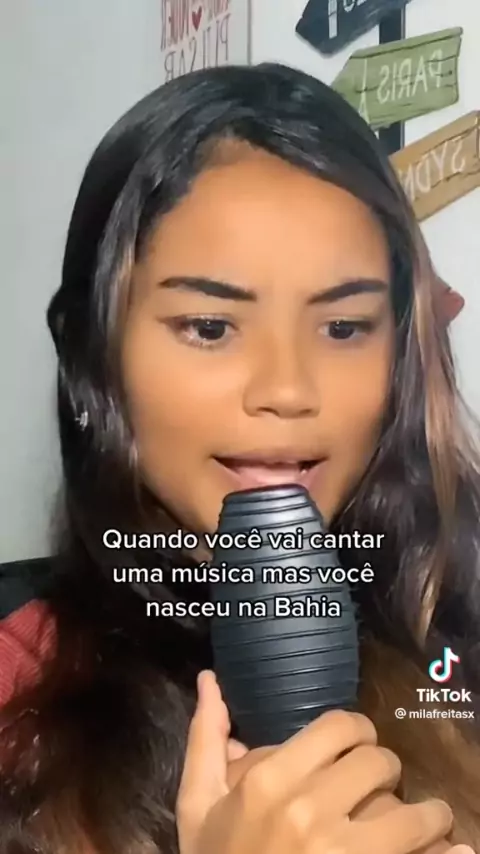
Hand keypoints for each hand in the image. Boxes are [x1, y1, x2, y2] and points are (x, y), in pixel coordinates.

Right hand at [176, 671, 457, 853]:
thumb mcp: (199, 806)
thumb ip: (206, 740)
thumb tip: (209, 679)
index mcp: (268, 781)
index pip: (341, 726)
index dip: (357, 732)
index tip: (356, 748)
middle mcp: (308, 811)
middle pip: (379, 763)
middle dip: (384, 771)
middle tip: (380, 788)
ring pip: (412, 814)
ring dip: (424, 818)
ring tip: (422, 825)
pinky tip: (453, 851)